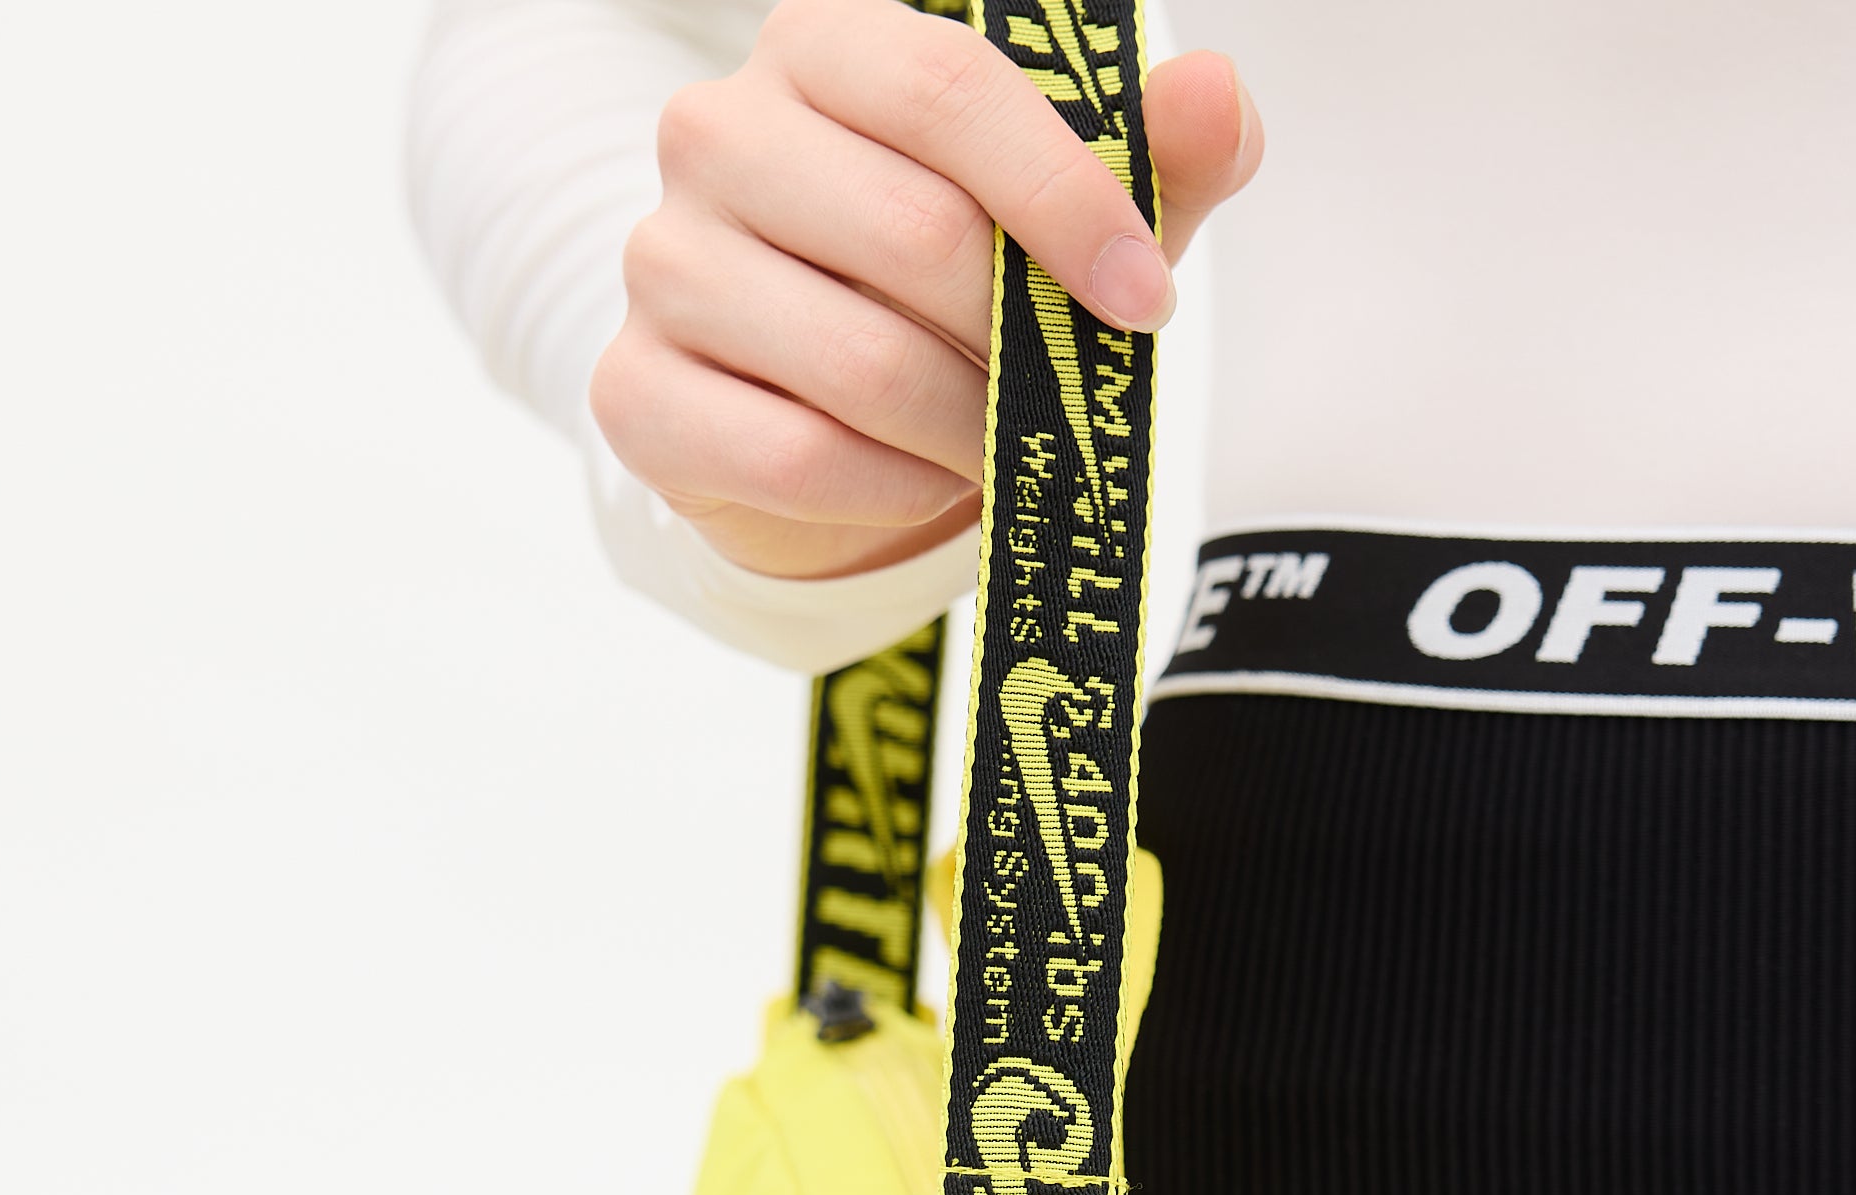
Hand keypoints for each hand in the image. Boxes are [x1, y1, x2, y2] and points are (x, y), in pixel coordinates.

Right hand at [589, 0, 1260, 579]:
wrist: (810, 407)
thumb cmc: (943, 284)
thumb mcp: (1064, 213)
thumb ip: (1150, 153)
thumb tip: (1218, 99)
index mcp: (822, 42)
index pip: (949, 86)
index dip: (1063, 197)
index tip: (1143, 299)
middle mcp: (718, 129)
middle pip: (914, 235)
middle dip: (1020, 338)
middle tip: (1063, 393)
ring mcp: (664, 260)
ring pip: (860, 364)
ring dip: (966, 429)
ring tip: (1002, 444)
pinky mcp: (638, 390)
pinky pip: (796, 456)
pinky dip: (890, 488)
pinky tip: (923, 479)